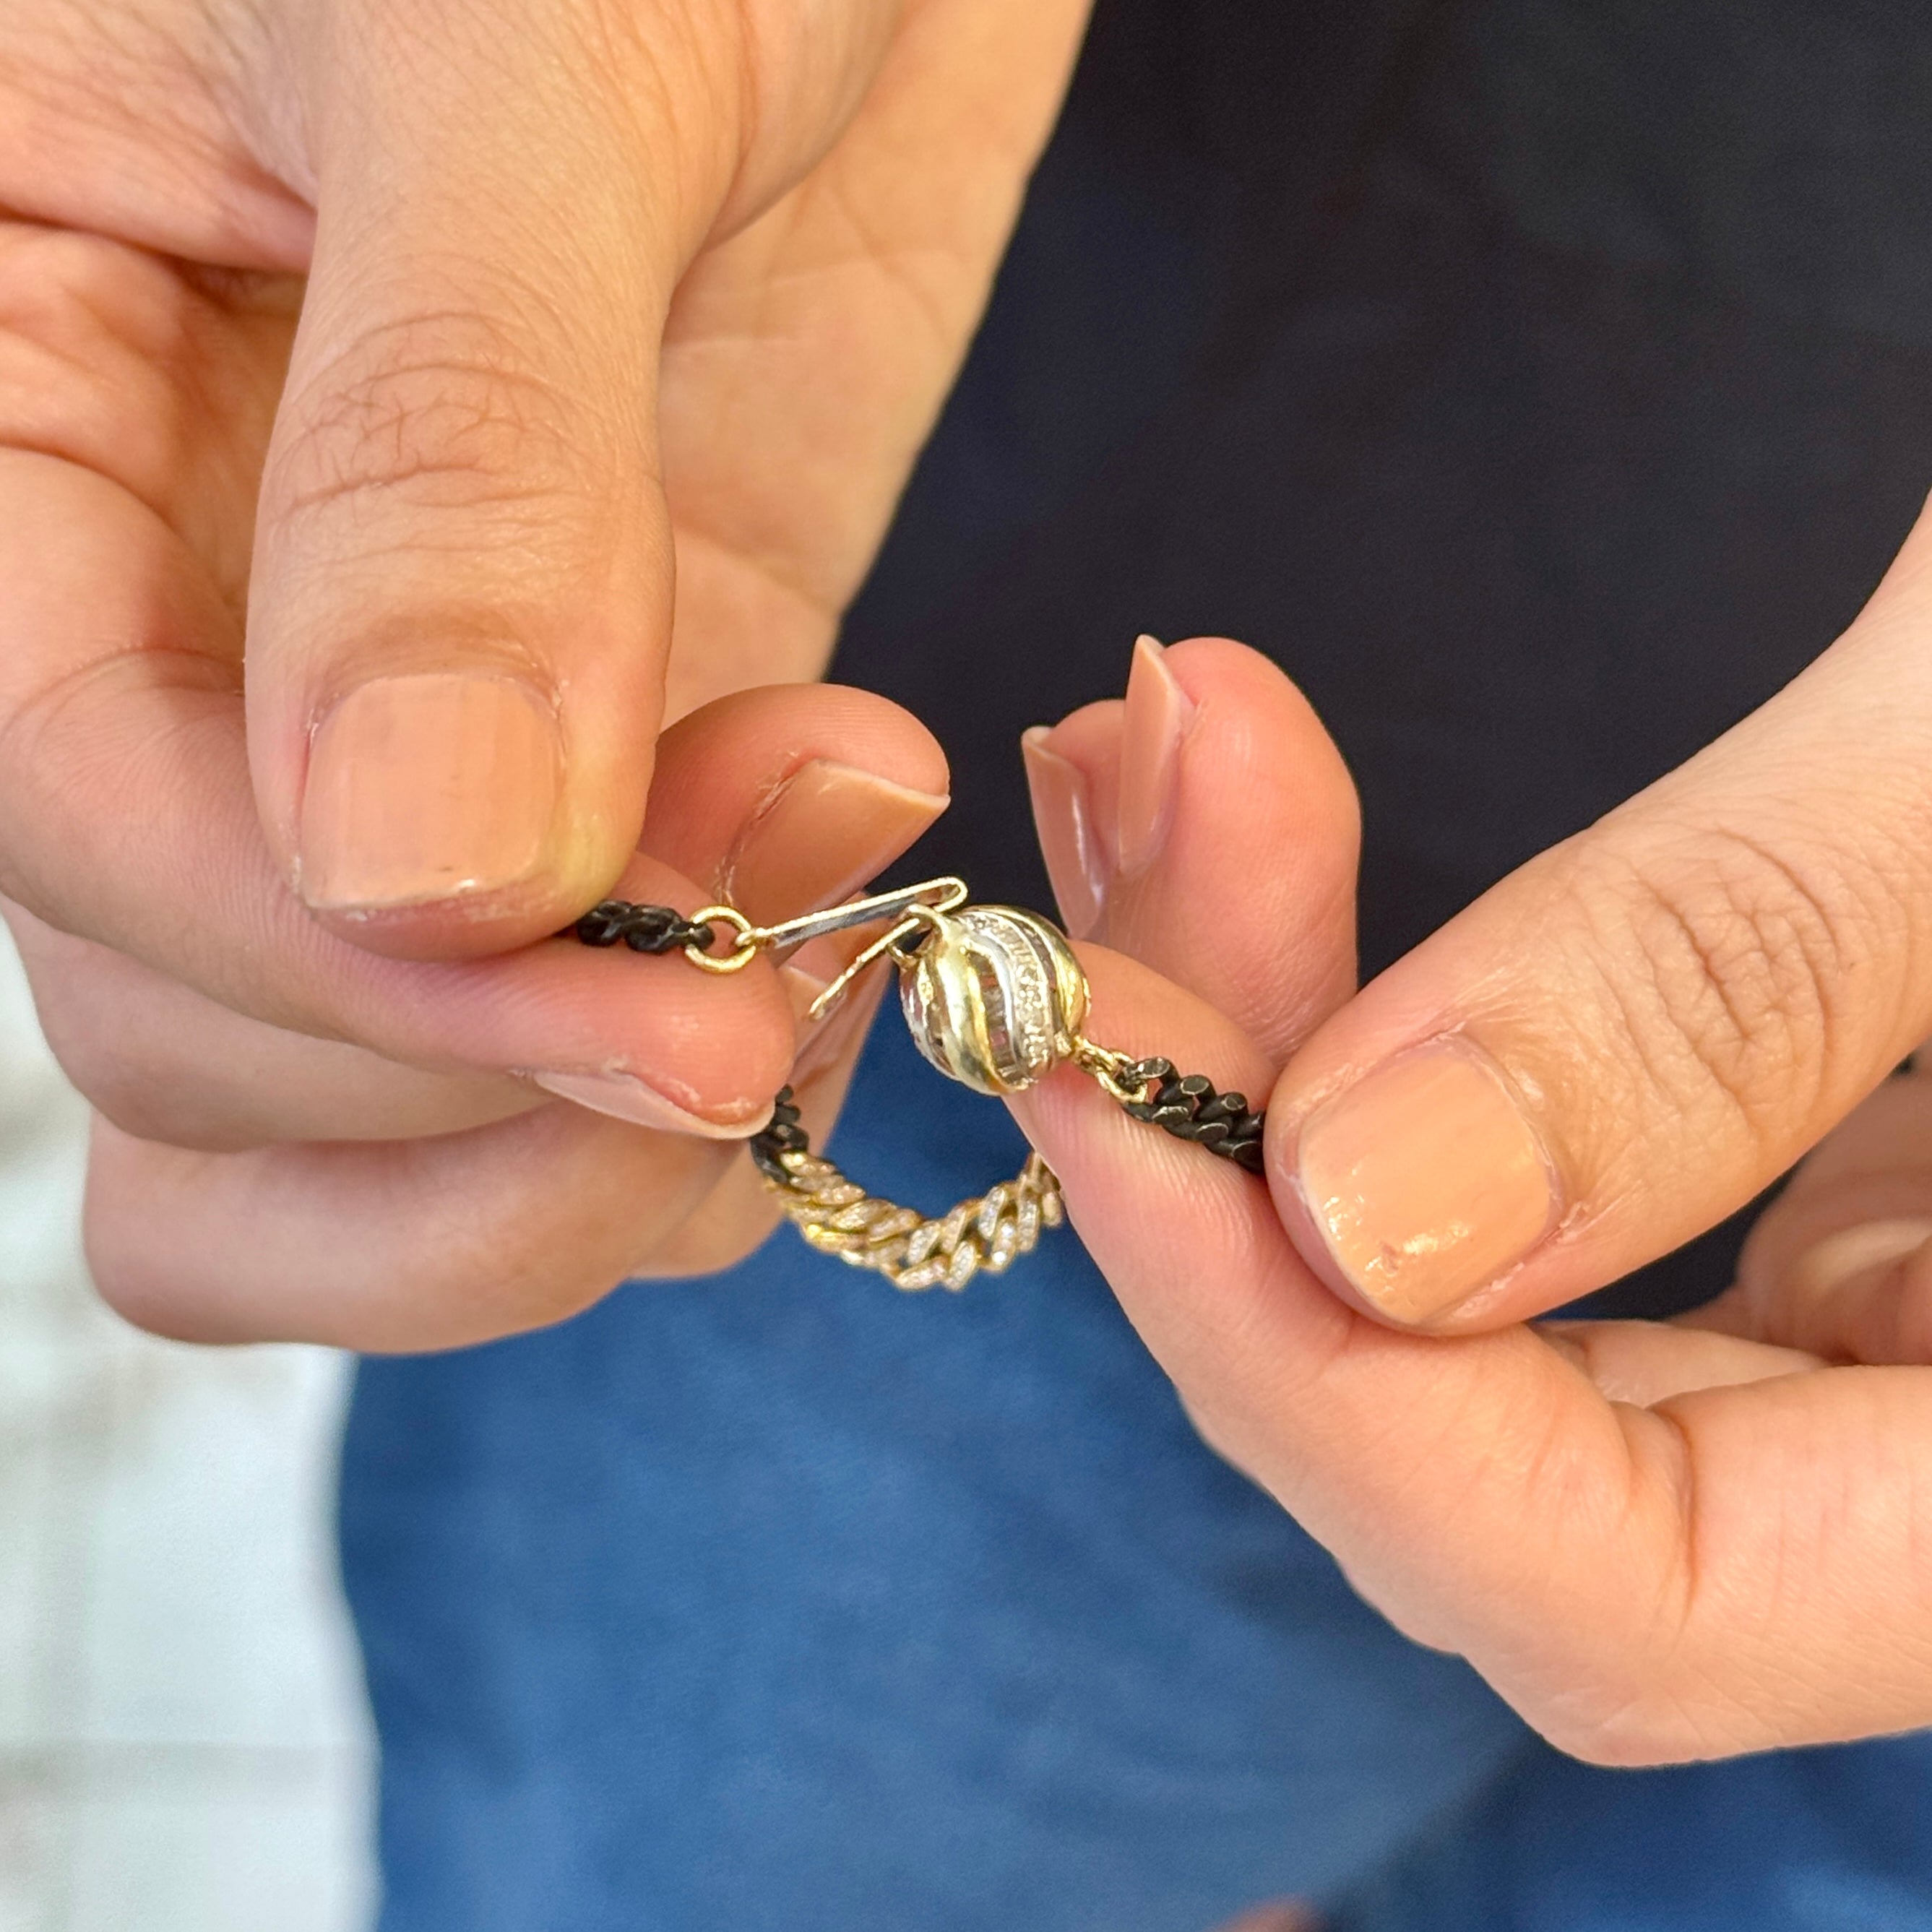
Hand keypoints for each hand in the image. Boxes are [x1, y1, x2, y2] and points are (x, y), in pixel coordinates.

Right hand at [0, 0, 1088, 1341]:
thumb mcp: (501, 51)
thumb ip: (442, 457)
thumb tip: (409, 862)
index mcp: (3, 411)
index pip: (74, 825)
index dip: (352, 975)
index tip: (654, 996)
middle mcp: (160, 605)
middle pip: (193, 1034)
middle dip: (484, 1084)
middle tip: (768, 996)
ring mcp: (389, 704)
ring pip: (349, 1099)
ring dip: (572, 1141)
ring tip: (817, 979)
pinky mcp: (606, 730)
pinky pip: (567, 1012)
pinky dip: (691, 1062)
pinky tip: (847, 922)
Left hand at [1016, 623, 1931, 1763]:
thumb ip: (1752, 974)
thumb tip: (1365, 1210)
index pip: (1632, 1594)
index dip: (1319, 1381)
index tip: (1097, 1078)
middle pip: (1489, 1436)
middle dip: (1232, 1143)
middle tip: (1107, 842)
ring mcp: (1893, 1308)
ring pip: (1470, 1292)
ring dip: (1254, 1034)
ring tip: (1140, 778)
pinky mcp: (1831, 1164)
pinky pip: (1529, 1161)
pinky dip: (1366, 999)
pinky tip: (1253, 821)